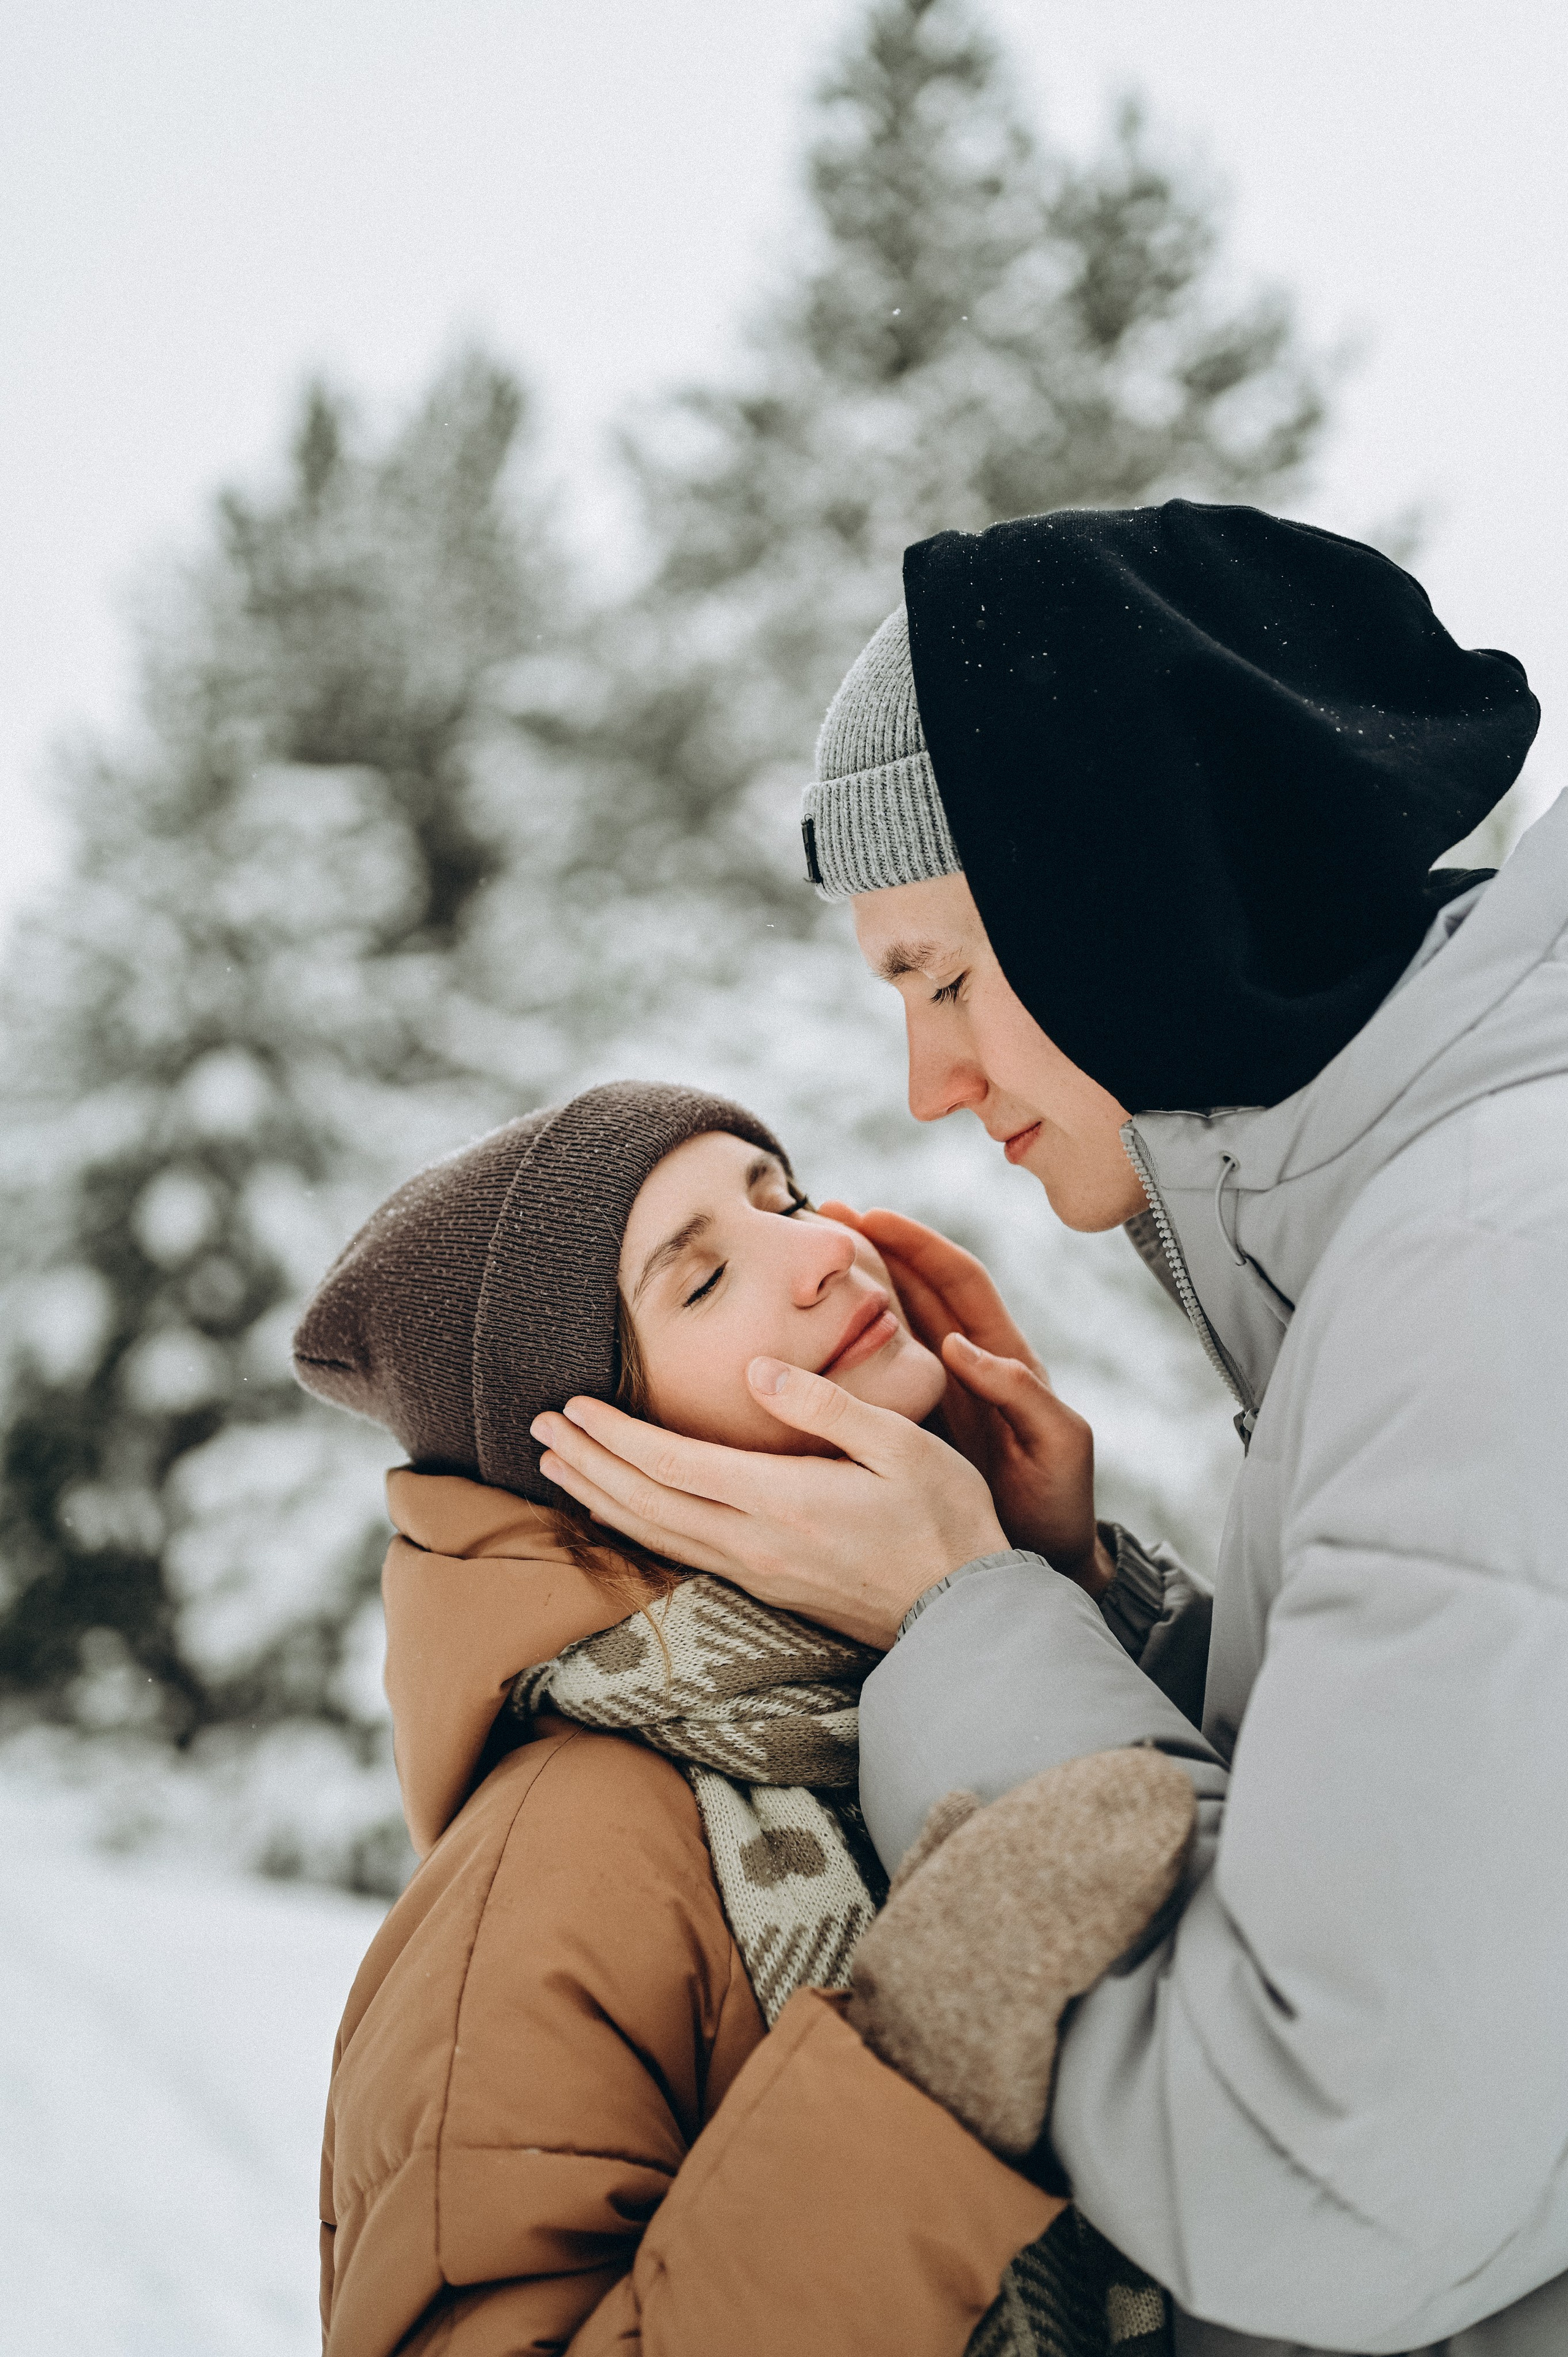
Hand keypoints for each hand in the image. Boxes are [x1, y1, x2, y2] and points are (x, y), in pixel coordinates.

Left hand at [530, 1361, 1008, 1649]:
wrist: (969, 1616)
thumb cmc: (947, 1519)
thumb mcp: (901, 1445)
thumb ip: (825, 1407)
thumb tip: (758, 1370)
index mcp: (783, 1502)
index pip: (673, 1465)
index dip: (616, 1435)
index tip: (572, 1405)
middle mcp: (755, 1545)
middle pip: (645, 1503)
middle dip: (587, 1464)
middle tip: (538, 1429)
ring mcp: (756, 1574)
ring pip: (655, 1536)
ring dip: (600, 1498)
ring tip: (558, 1468)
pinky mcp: (766, 1589)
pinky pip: (679, 1554)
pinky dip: (636, 1527)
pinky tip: (622, 1511)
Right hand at [818, 1202, 1112, 1596]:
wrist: (1046, 1564)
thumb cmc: (1060, 1504)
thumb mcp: (1059, 1443)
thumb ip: (1022, 1392)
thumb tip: (961, 1344)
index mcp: (1005, 1357)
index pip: (959, 1281)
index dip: (919, 1244)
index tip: (874, 1216)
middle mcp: (967, 1366)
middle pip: (917, 1289)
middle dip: (875, 1247)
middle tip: (821, 1215)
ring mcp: (937, 1395)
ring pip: (891, 1328)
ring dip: (855, 1290)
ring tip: (806, 1263)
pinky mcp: (913, 1428)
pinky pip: (876, 1378)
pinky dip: (844, 1352)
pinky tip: (804, 1344)